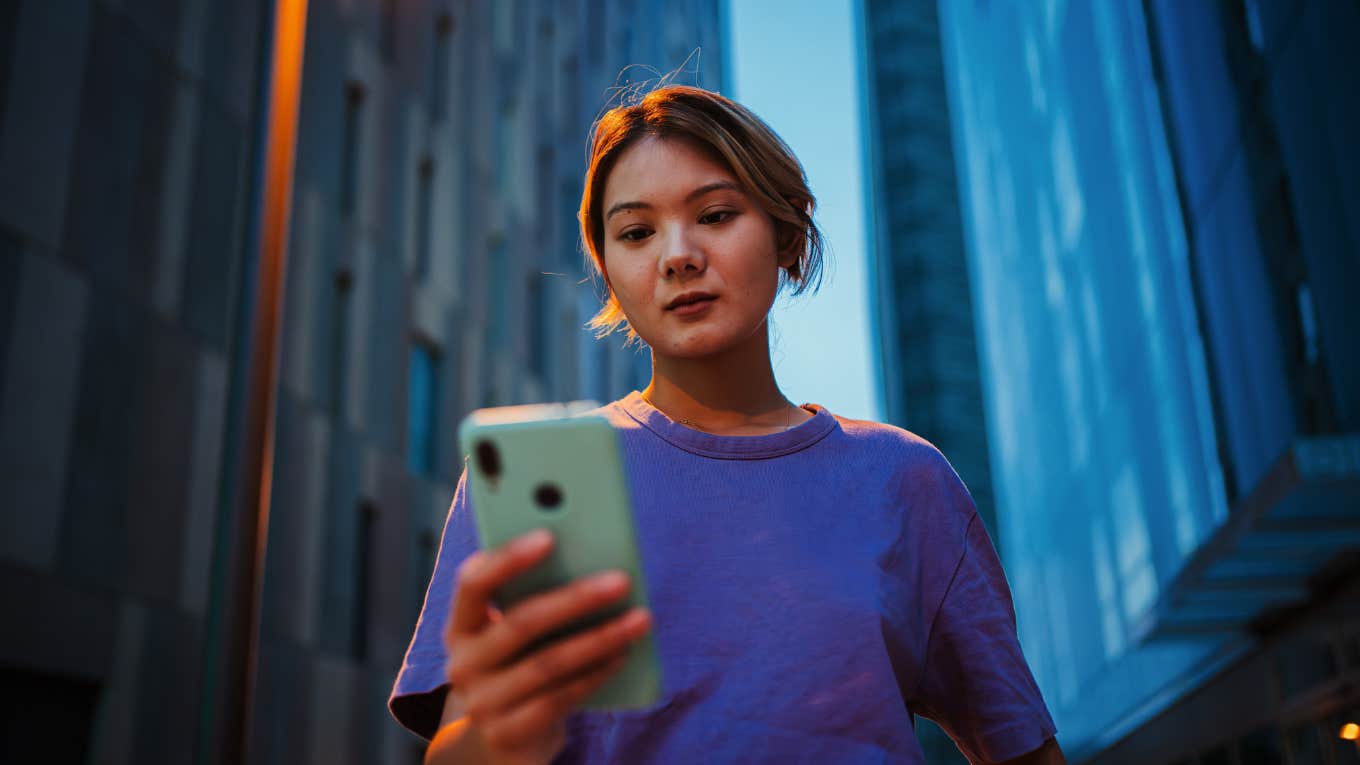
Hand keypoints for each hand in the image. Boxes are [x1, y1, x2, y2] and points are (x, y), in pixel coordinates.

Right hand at [443, 529, 651, 764]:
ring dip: (600, 638)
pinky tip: (624, 655)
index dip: (508, 558)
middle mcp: (463, 664)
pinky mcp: (508, 734)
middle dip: (576, 598)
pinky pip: (559, 699)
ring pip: (548, 663)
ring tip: (640, 619)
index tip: (549, 536)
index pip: (473, 583)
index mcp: (461, 625)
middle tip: (622, 580)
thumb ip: (535, 600)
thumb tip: (594, 563)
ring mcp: (483, 703)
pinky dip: (596, 674)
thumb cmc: (518, 666)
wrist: (499, 741)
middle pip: (521, 622)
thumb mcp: (515, 635)